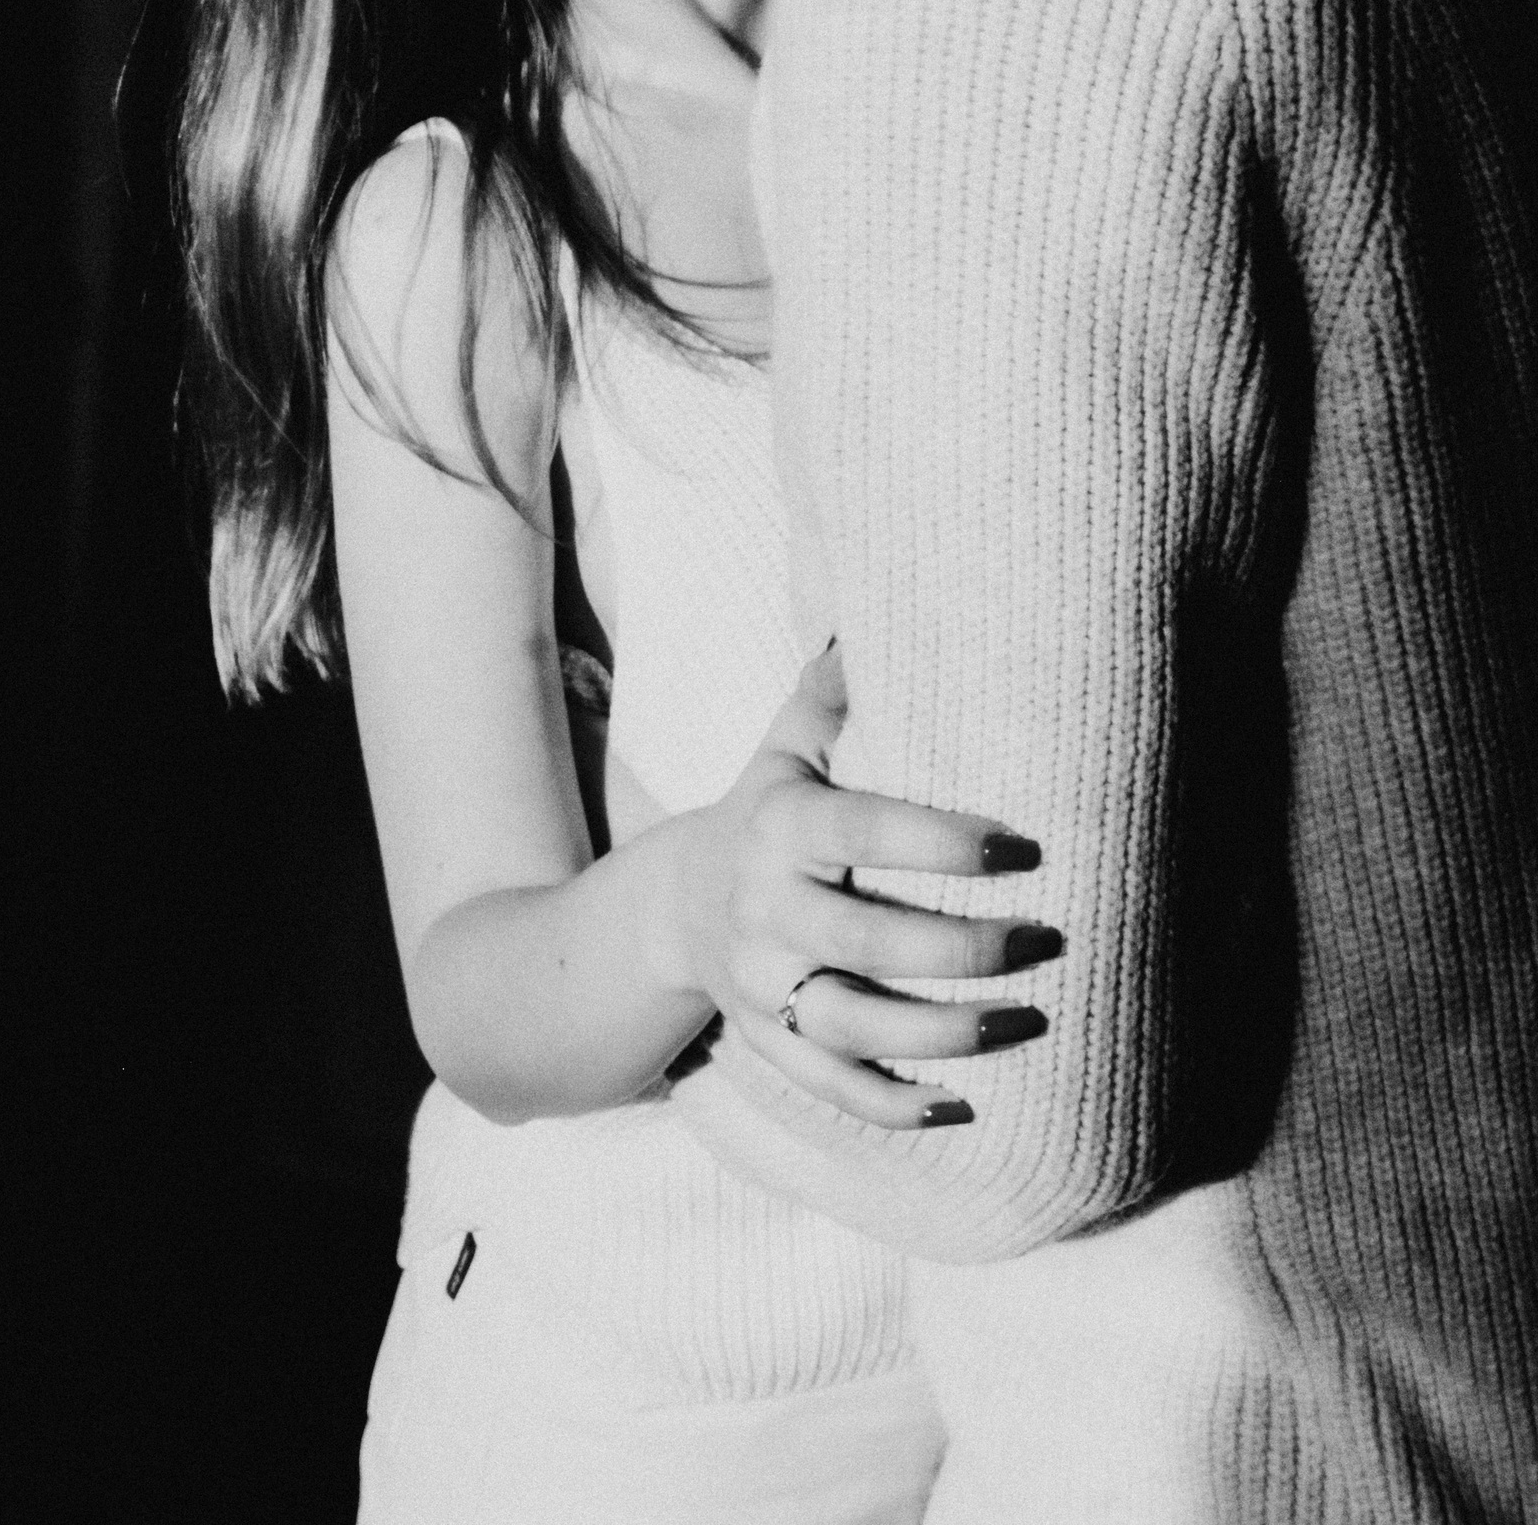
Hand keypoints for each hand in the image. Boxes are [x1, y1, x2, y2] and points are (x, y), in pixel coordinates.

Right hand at [664, 645, 1060, 1129]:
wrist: (672, 907)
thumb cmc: (764, 812)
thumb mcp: (784, 748)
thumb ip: (831, 694)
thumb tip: (872, 613)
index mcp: (782, 828)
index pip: (866, 831)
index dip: (943, 840)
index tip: (1022, 845)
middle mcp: (766, 910)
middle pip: (868, 941)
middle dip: (964, 949)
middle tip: (1046, 941)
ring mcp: (763, 985)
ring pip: (855, 1024)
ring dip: (944, 1033)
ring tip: (1026, 1021)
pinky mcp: (769, 1042)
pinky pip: (832, 1085)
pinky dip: (894, 1104)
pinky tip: (964, 1104)